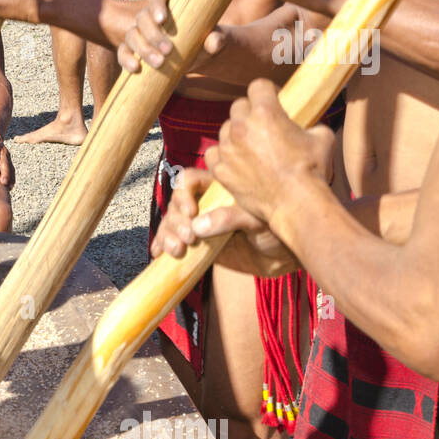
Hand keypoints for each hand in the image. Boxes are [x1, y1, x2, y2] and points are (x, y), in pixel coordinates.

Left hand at [0, 127, 13, 186]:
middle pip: (4, 162)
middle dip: (4, 172)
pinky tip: (10, 186)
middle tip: (3, 182)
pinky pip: (12, 169)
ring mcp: (6, 156)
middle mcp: (2, 150)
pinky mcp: (8, 160)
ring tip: (9, 187)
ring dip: (10, 177)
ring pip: (10, 166)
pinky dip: (12, 177)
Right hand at [116, 0, 226, 73]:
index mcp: (169, 3)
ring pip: (132, 35)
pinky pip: (123, 51)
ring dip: (143, 49)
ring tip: (159, 63)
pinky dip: (126, 59)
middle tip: (168, 51)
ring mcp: (140, 32)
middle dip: (153, 35)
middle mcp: (150, 16)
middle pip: (142, 18)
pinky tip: (135, 69)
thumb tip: (215, 42)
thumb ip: (217, 39)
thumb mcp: (214, 39)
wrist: (196, 56)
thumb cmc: (206, 41)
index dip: (156, 5)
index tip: (162, 20)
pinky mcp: (134, 49)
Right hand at [151, 168, 297, 277]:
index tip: (191, 212)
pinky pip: (172, 240)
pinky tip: (158, 253)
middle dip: (176, 220)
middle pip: (176, 202)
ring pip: (171, 222)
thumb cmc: (276, 231)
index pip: (190, 180)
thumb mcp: (258, 220)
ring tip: (177, 250)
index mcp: (219, 188)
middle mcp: (205, 202)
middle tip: (188, 237)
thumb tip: (197, 226)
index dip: (184, 193)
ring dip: (168, 234)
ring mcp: (198, 223)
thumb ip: (231, 218)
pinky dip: (162, 245)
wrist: (280, 257)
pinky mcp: (195, 243)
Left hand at [206, 78, 335, 223]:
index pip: (258, 86)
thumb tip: (308, 125)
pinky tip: (236, 161)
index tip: (275, 101)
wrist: (296, 203)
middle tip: (263, 126)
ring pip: (225, 130)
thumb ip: (309, 124)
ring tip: (251, 147)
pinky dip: (223, 156)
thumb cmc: (312, 169)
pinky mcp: (220, 169)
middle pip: (239, 106)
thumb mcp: (322, 137)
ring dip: (236, 134)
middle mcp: (241, 126)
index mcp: (265, 112)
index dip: (268, 92)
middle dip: (250, 112)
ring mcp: (228, 148)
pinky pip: (214, 154)